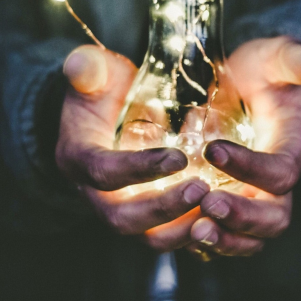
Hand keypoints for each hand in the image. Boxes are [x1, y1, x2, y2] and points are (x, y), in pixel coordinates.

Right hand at [56, 45, 209, 240]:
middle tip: (202, 189)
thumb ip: (88, 68)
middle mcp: (94, 193)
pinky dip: (193, 232)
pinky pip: (167, 235)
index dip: (139, 169)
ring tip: (217, 208)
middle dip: (163, 208)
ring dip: (181, 228)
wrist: (105, 115)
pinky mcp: (144, 216)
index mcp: (78, 158)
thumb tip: (80, 64)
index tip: (179, 158)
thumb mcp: (95, 73)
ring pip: (147, 236)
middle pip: (123, 218)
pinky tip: (222, 217)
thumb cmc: (102, 90)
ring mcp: (120, 208)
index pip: (103, 172)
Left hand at [187, 36, 300, 259]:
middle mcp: (279, 182)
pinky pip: (226, 236)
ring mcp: (256, 198)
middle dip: (242, 217)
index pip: (281, 171)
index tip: (212, 150)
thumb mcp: (272, 58)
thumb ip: (289, 58)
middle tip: (207, 205)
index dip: (251, 167)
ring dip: (225, 239)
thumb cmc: (260, 73)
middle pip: (274, 217)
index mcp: (294, 147)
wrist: (246, 89)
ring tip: (194, 230)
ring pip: (251, 237)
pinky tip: (180, 232)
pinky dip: (207, 243)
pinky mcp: (233, 205)